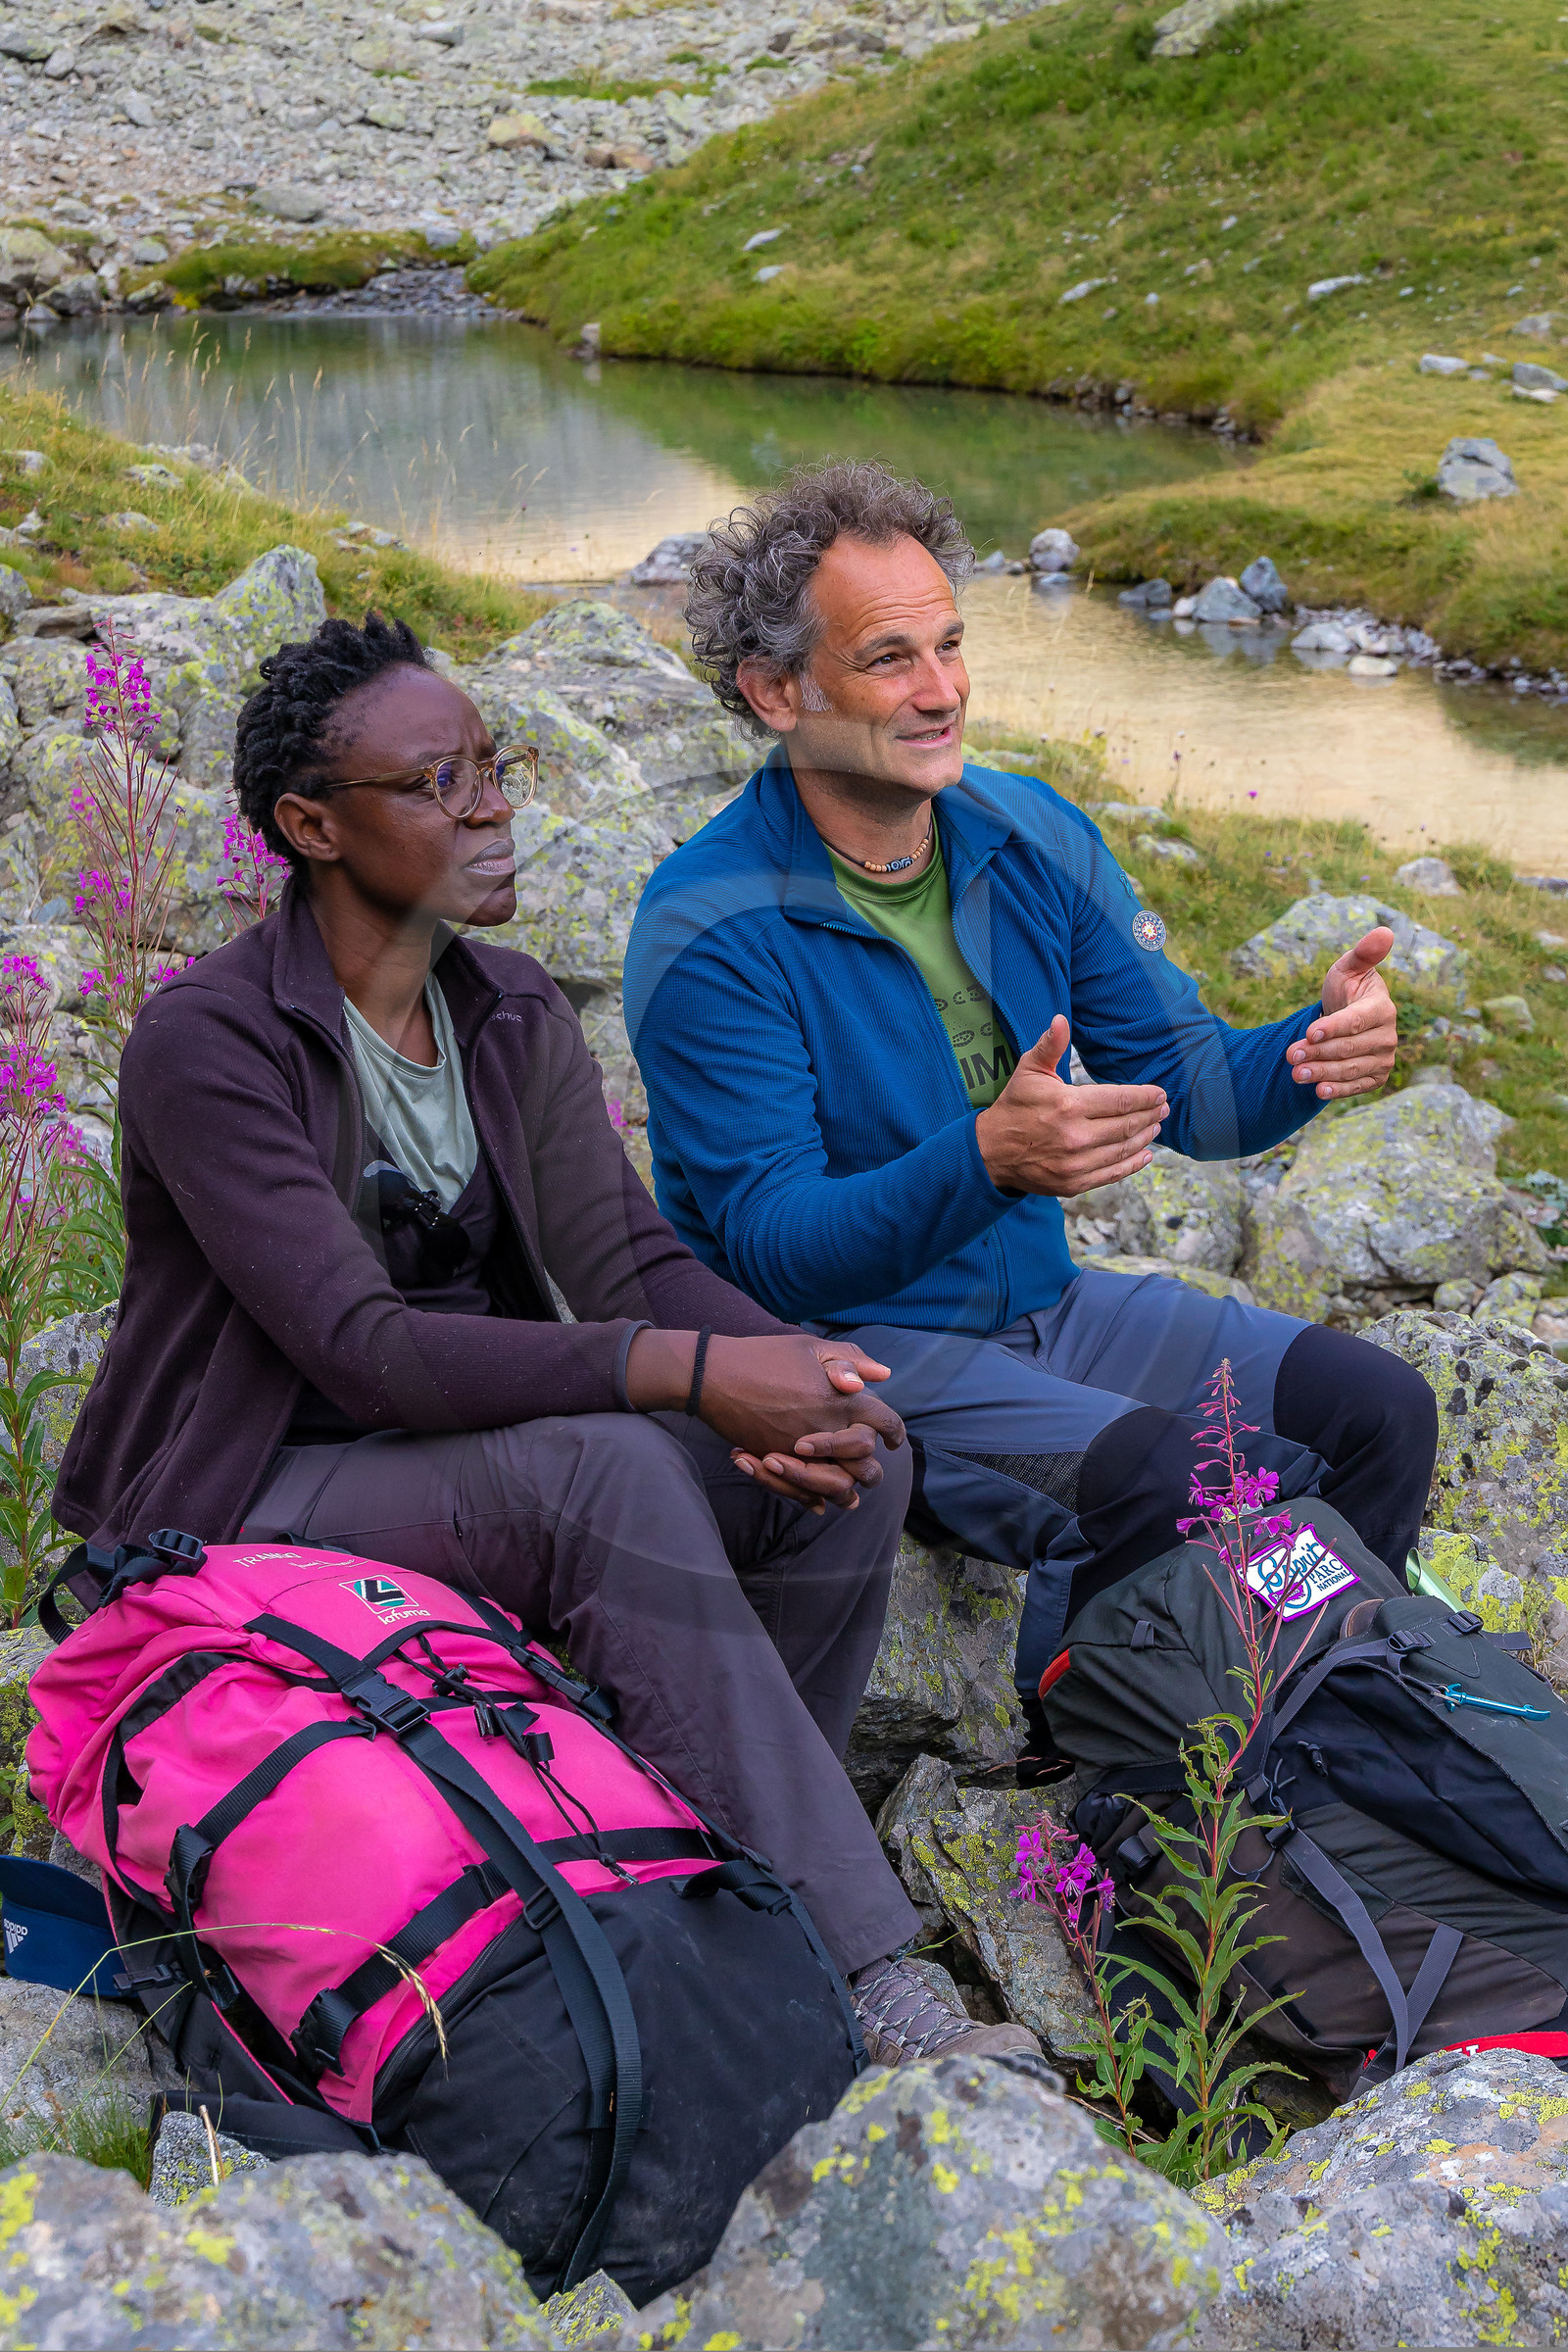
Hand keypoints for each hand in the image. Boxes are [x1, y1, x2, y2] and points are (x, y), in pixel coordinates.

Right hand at [624, 1330, 904, 1511]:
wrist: (715, 1376)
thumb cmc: (763, 1356)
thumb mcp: (810, 1347)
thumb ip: (850, 1360)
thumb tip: (882, 1375)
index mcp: (843, 1399)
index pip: (885, 1422)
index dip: (894, 1432)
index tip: (893, 1440)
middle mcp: (829, 1428)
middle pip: (867, 1464)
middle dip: (870, 1467)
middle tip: (868, 1465)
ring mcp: (802, 1451)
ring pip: (839, 1486)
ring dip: (845, 1490)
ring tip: (848, 1490)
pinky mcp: (779, 1463)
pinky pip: (805, 1493)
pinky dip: (814, 1499)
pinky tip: (818, 1499)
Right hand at [973, 1015, 1167, 1196]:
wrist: (991, 1152)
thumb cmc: (1014, 1106)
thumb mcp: (1028, 1071)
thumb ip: (1049, 1046)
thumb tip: (1060, 1019)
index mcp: (1068, 1106)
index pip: (1119, 1101)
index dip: (1145, 1097)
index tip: (1160, 1094)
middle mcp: (1075, 1137)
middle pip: (1126, 1125)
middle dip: (1150, 1115)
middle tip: (1164, 1108)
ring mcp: (1076, 1164)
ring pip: (1123, 1149)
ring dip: (1145, 1137)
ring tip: (1156, 1126)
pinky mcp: (1074, 1183)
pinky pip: (1112, 1174)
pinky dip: (1133, 1164)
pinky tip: (1145, 1154)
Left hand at [1286, 927, 1397, 1099]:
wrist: (1345, 1017)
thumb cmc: (1345, 988)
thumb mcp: (1348, 968)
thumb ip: (1363, 953)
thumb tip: (1384, 932)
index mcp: (1381, 1007)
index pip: (1356, 1020)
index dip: (1333, 1027)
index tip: (1309, 1032)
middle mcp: (1387, 1035)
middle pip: (1349, 1048)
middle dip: (1318, 1052)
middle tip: (1290, 1055)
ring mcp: (1383, 1059)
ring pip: (1350, 1069)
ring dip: (1322, 1073)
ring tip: (1296, 1074)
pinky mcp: (1375, 1077)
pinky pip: (1356, 1086)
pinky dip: (1338, 1090)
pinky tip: (1318, 1091)